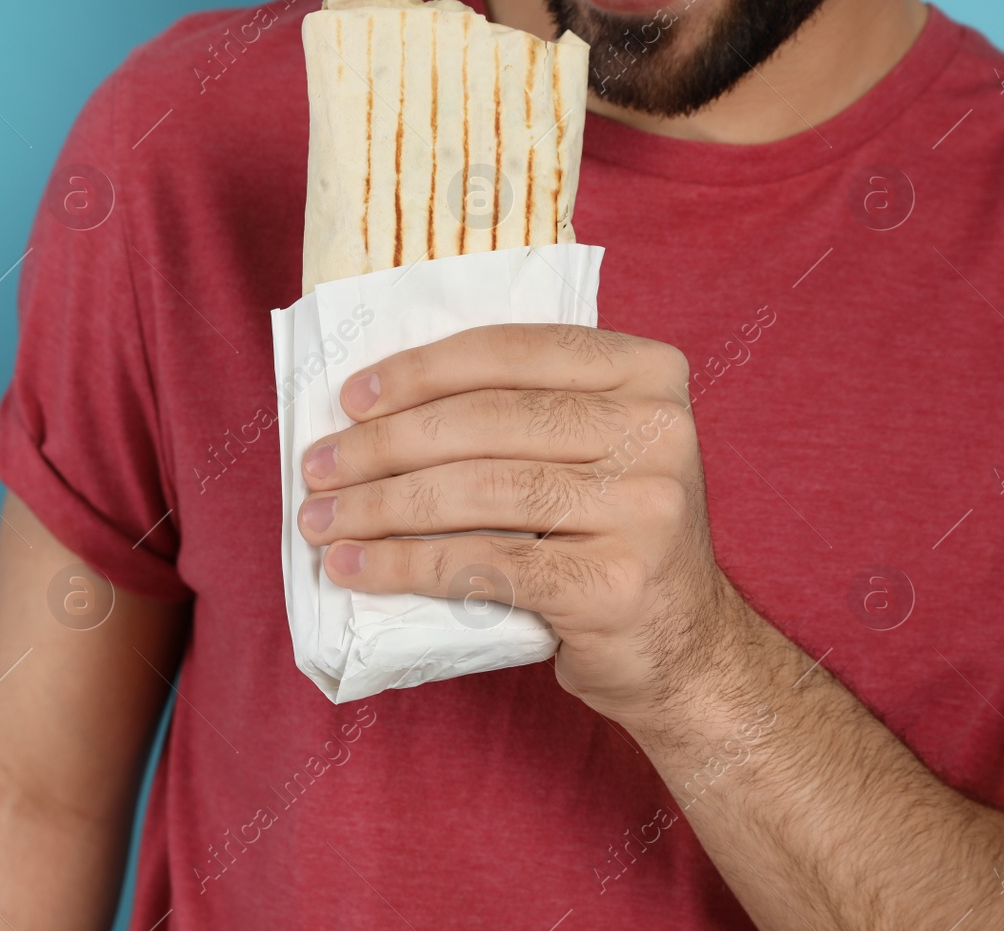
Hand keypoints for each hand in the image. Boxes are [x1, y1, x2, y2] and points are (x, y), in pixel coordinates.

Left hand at [296, 323, 746, 722]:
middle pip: (485, 423)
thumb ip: (521, 410)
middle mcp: (658, 431)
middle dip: (384, 445)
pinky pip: (480, 564)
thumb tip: (375, 402)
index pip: (512, 351)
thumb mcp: (592, 450)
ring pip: (476, 493)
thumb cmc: (609, 539)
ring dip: (379, 507)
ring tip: (320, 519)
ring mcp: (642, 509)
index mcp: (648, 373)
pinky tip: (353, 568)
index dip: (421, 371)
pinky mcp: (611, 584)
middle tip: (318, 466)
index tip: (351, 397)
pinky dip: (402, 566)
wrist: (685, 652)